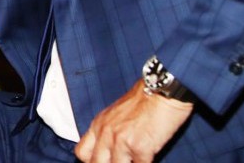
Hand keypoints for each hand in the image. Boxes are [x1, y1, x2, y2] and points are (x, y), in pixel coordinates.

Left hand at [75, 81, 193, 162]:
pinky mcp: (139, 146)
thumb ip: (110, 130)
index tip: (103, 162)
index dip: (91, 161)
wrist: (162, 89)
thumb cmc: (145, 99)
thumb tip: (111, 151)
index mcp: (99, 124)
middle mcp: (106, 133)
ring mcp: (121, 140)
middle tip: (122, 162)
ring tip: (136, 159)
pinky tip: (149, 158)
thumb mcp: (117, 113)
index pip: (82, 152)